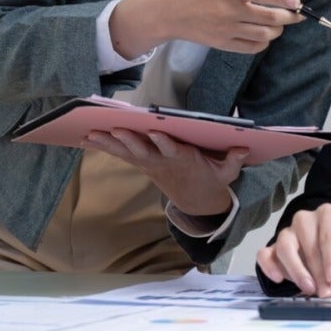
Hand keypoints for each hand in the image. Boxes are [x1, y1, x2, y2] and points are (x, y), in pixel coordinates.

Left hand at [82, 128, 247, 218]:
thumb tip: (244, 147)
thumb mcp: (228, 172)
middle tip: (114, 130)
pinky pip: (121, 154)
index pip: (173, 150)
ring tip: (89, 134)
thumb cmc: (212, 178)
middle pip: (144, 151)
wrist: (197, 200)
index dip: (164, 142)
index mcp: (185, 160)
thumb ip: (234, 159)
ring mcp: (151, 164)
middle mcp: (164, 162)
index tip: (156, 132)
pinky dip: (104, 146)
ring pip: (127, 152)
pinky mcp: (143, 164)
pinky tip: (86, 139)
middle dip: (129, 141)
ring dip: (108, 143)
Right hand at [110, 0, 306, 59]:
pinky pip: (252, 47)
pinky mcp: (223, 44)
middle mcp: (229, 9)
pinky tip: (265, 34)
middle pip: (270, 17)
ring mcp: (227, 29)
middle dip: (290, 17)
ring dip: (278, 29)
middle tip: (298, 14)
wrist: (172, 12)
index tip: (297, 1)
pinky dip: (264, 42)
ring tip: (280, 23)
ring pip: (264, 34)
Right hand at [256, 203, 330, 296]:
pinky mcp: (272, 248)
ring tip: (308, 289)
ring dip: (296, 270)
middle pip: (307, 242)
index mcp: (329, 215)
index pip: (328, 233)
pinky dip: (268, 266)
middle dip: (316, 270)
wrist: (330, 263)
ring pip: (285, 246)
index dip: (330, 256)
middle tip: (325, 291)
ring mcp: (287, 233)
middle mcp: (305, 219)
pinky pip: (264, 253)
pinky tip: (278, 279)